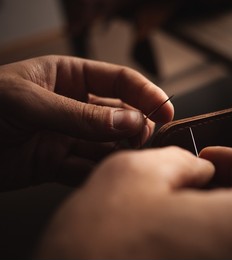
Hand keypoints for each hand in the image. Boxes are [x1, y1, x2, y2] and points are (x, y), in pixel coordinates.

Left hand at [0, 55, 172, 188]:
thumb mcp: (28, 102)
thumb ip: (80, 114)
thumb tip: (128, 120)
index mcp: (68, 77)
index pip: (118, 80)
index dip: (145, 93)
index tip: (166, 109)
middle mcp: (72, 106)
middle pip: (119, 114)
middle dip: (137, 125)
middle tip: (147, 138)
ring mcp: (66, 135)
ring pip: (107, 143)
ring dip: (122, 151)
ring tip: (134, 158)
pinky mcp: (56, 163)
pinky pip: (87, 167)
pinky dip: (101, 172)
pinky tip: (111, 174)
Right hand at [38, 146, 231, 258]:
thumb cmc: (98, 247)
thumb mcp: (136, 173)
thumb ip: (180, 160)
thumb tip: (198, 170)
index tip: (212, 156)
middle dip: (229, 182)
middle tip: (192, 174)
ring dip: (215, 208)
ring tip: (174, 200)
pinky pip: (223, 255)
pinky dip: (203, 235)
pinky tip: (167, 229)